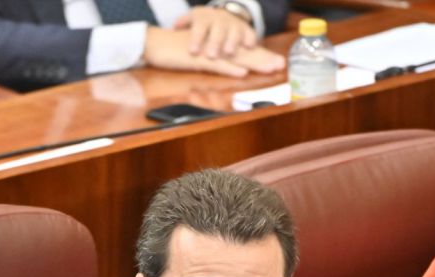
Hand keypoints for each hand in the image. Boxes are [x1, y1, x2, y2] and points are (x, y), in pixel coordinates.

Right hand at [143, 27, 283, 76]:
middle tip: (281, 65)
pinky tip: (241, 72)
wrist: (153, 44)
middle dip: (264, 59)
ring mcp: (207, 52)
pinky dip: (228, 68)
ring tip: (269, 68)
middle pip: (244, 52)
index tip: (279, 63)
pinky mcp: (196, 59)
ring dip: (252, 63)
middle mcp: (215, 45)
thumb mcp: (201, 56)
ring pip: (234, 57)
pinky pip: (214, 65)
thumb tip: (238, 70)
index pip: (244, 50)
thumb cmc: (176, 51)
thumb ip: (218, 61)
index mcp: (218, 45)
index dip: (262, 56)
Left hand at [174, 6, 255, 57]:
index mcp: (205, 19)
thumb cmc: (204, 23)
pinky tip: (249, 47)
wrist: (225, 15)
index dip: (196, 39)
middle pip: (218, 31)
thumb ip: (183, 23)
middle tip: (211, 55)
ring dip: (232, 42)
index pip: (200, 28)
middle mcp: (220, 20)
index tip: (193, 52)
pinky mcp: (246, 30)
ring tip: (228, 52)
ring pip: (234, 32)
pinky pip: (250, 34)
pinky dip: (250, 39)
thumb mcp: (193, 19)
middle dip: (215, 42)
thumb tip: (174, 28)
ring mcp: (234, 24)